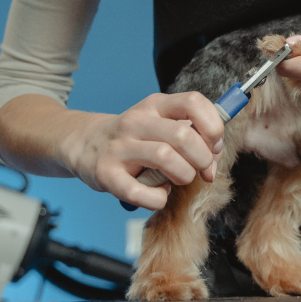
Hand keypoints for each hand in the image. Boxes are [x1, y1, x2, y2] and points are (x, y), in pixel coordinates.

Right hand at [58, 92, 224, 210]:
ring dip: (183, 176)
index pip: (194, 102)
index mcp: (155, 105)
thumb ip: (191, 133)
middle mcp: (136, 121)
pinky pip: (141, 192)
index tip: (214, 146)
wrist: (84, 144)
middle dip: (203, 158)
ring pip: (166, 158)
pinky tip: (158, 195)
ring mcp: (120, 147)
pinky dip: (158, 199)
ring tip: (178, 179)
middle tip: (201, 170)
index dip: (213, 126)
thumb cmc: (134, 138)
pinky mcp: (106, 174)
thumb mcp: (159, 122)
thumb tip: (216, 155)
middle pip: (184, 135)